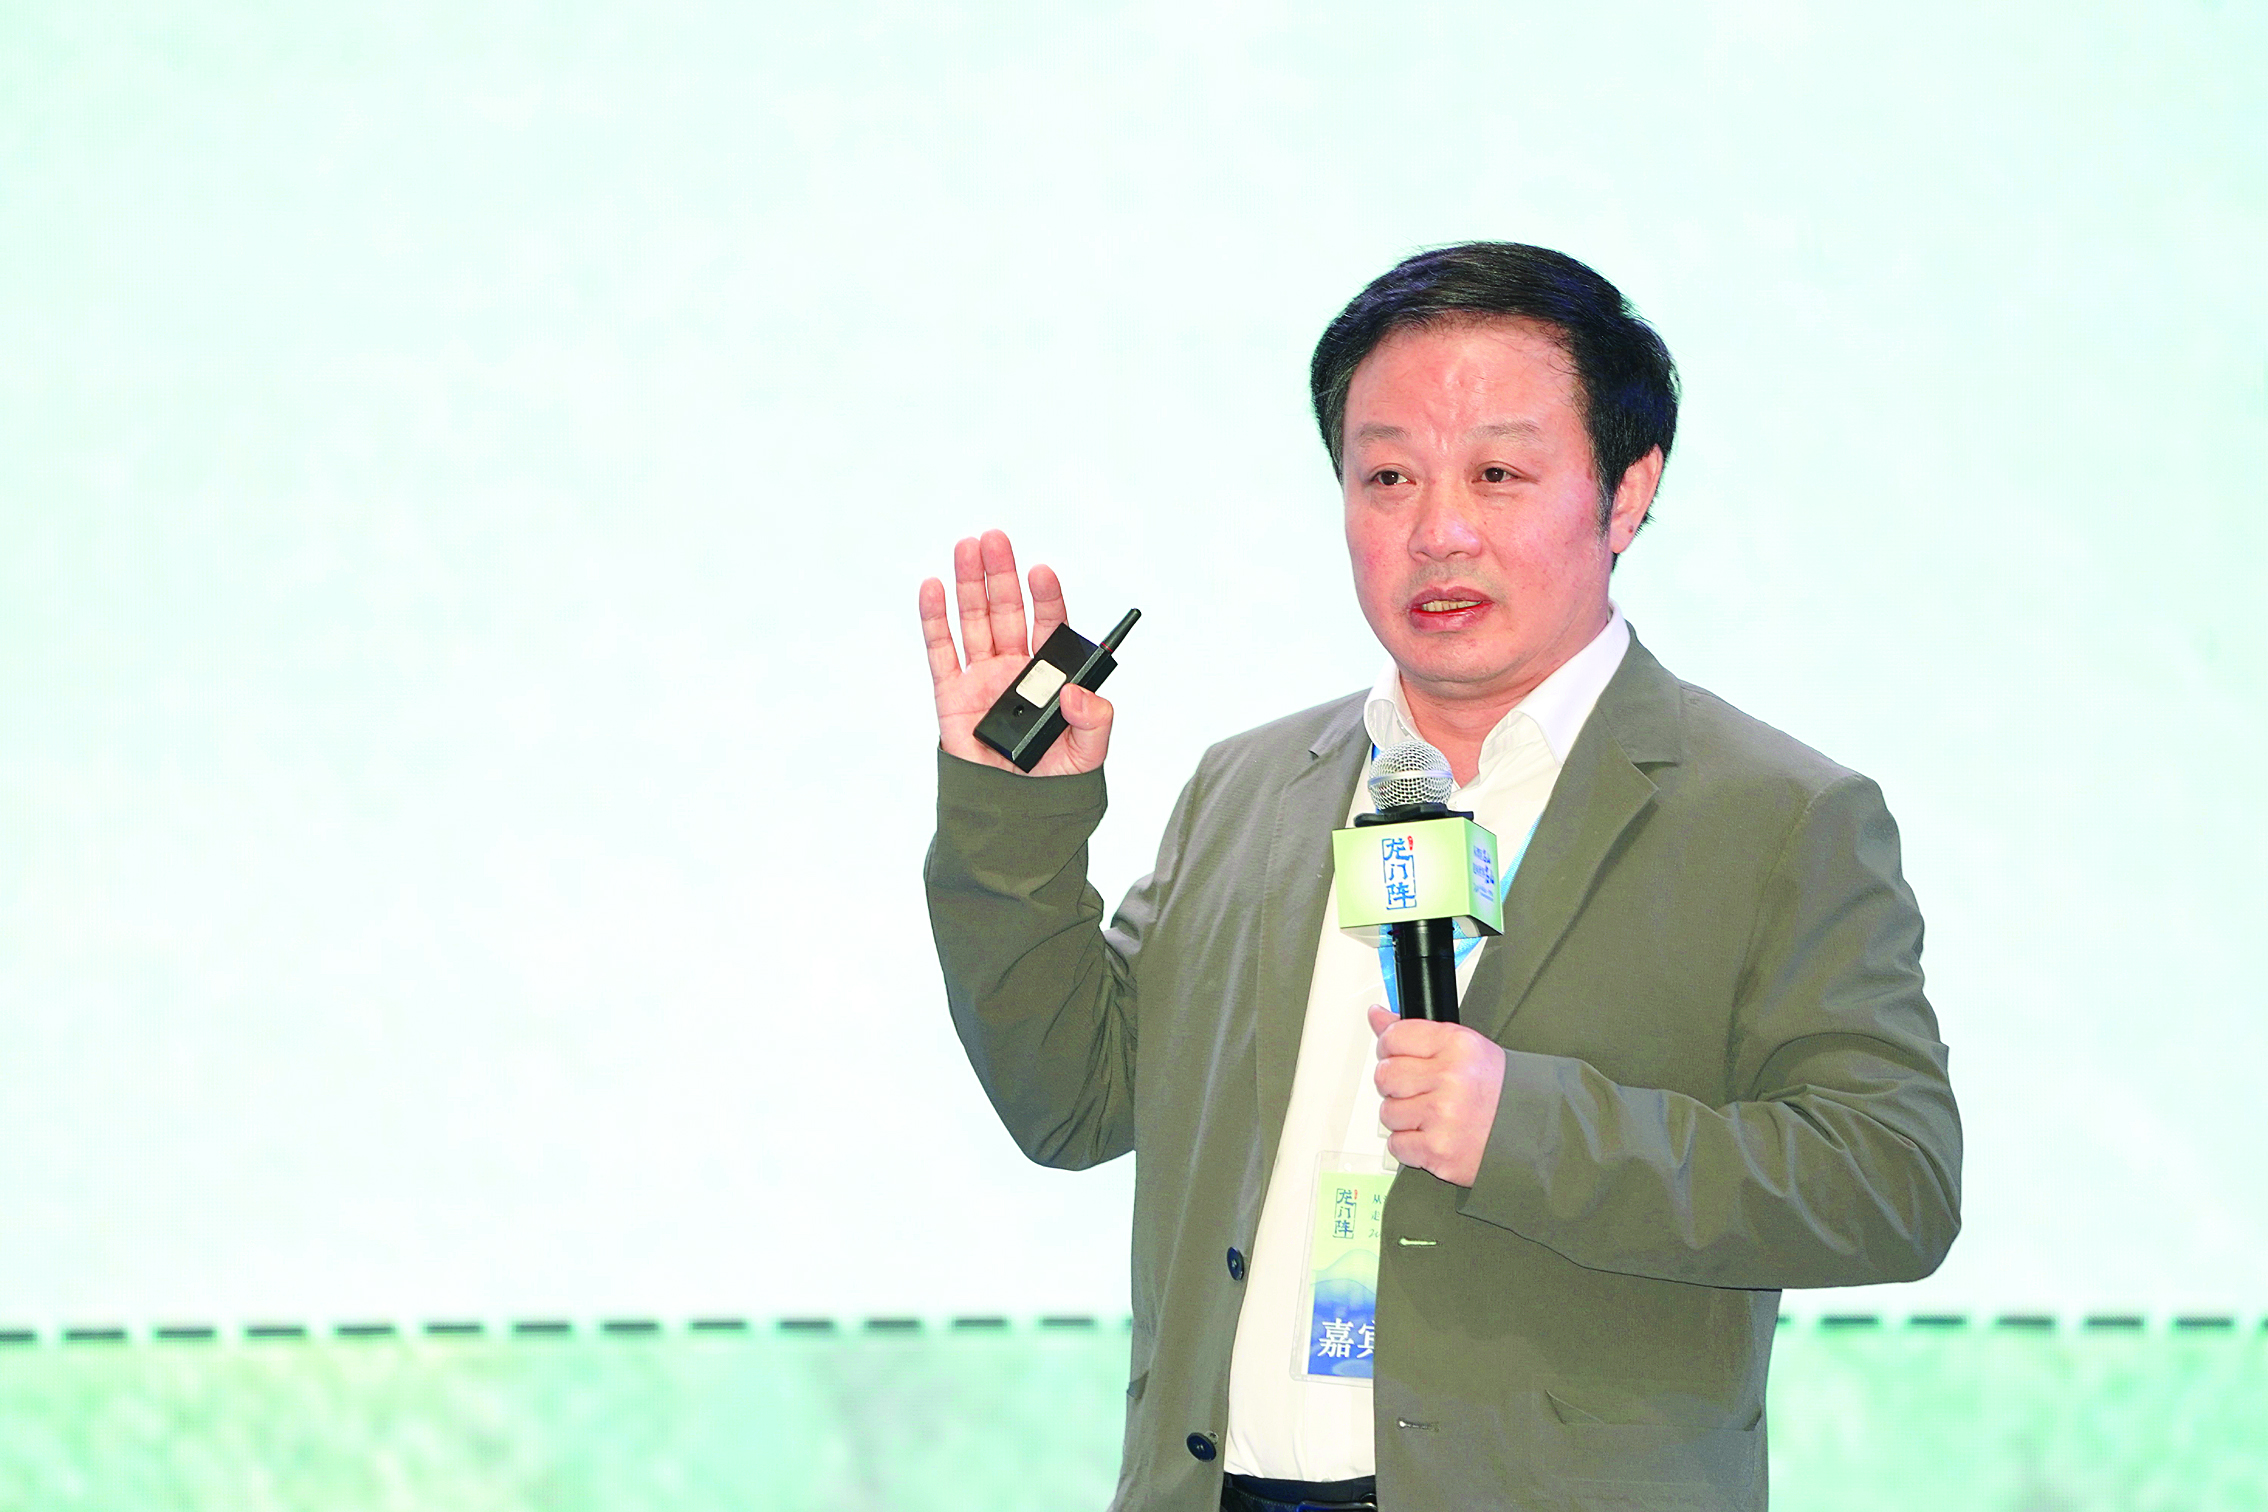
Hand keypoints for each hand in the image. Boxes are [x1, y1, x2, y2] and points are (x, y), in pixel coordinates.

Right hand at [920, 529, 1113, 776]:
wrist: (1013, 815)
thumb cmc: (1054, 783)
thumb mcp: (1088, 755)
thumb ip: (1095, 722)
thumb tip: (1078, 692)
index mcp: (1051, 675)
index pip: (1049, 624)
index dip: (1046, 597)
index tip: (1041, 572)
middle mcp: (1016, 668)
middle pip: (1007, 611)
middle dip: (1001, 574)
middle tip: (996, 538)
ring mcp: (982, 678)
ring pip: (973, 621)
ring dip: (968, 583)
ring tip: (967, 546)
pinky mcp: (951, 695)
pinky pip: (941, 652)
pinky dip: (934, 619)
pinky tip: (932, 587)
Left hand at [1370, 1006, 1505, 1186]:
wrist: (1534, 1134)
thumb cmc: (1500, 1091)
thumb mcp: (1464, 1048)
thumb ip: (1416, 1032)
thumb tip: (1377, 1015)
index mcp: (1457, 1045)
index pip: (1394, 1038)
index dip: (1390, 1048)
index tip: (1396, 1055)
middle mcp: (1450, 1078)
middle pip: (1385, 1075)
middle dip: (1396, 1085)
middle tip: (1419, 1089)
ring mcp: (1442, 1116)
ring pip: (1388, 1112)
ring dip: (1404, 1117)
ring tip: (1433, 1115)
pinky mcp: (1438, 1150)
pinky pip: (1396, 1145)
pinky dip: (1410, 1145)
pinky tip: (1434, 1135)